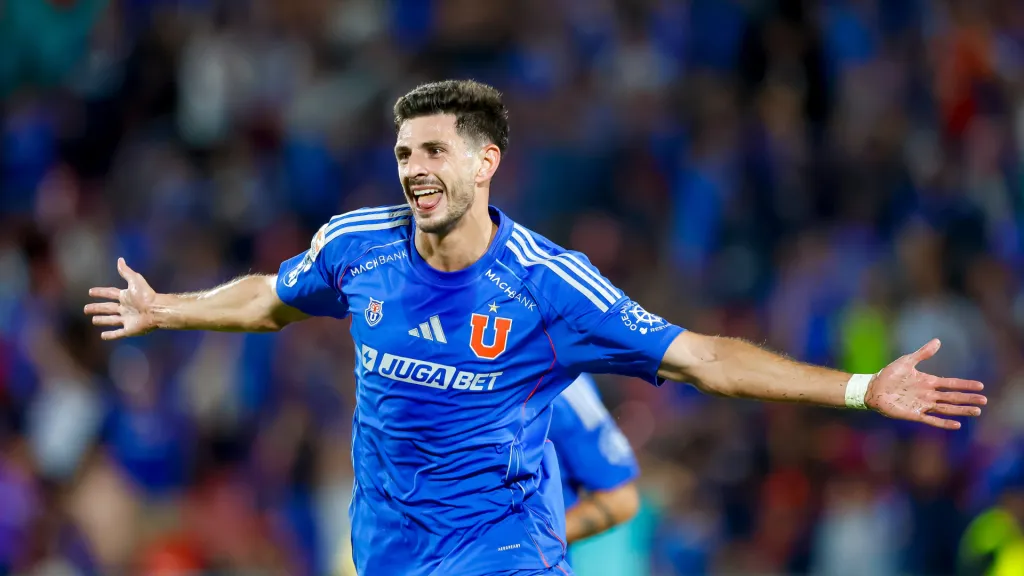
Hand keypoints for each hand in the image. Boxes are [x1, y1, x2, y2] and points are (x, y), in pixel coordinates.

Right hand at [84, 258, 157, 339]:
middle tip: (85, 309)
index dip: (101, 292)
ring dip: (103, 320)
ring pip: (111, 320)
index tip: (90, 292)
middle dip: (97, 308)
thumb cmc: (146, 295)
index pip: (110, 294)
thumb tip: (120, 259)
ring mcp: (127, 319)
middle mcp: (126, 308)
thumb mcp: (135, 281)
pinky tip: (102, 336)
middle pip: (108, 308)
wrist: (156, 310)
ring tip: (93, 320)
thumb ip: (126, 272)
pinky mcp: (130, 330)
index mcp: (126, 297)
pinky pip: (118, 333)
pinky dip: (110, 335)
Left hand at [865, 339, 985, 429]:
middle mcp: (928, 394)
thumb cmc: (889, 374)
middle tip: (984, 400)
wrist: (873, 388)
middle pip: (953, 397)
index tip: (980, 386)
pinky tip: (956, 424)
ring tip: (976, 411)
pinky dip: (944, 423)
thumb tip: (938, 341)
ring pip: (946, 409)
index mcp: (928, 382)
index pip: (951, 383)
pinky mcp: (914, 414)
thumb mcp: (907, 361)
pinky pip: (932, 420)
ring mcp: (922, 405)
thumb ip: (922, 353)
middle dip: (968, 399)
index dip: (965, 385)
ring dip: (961, 410)